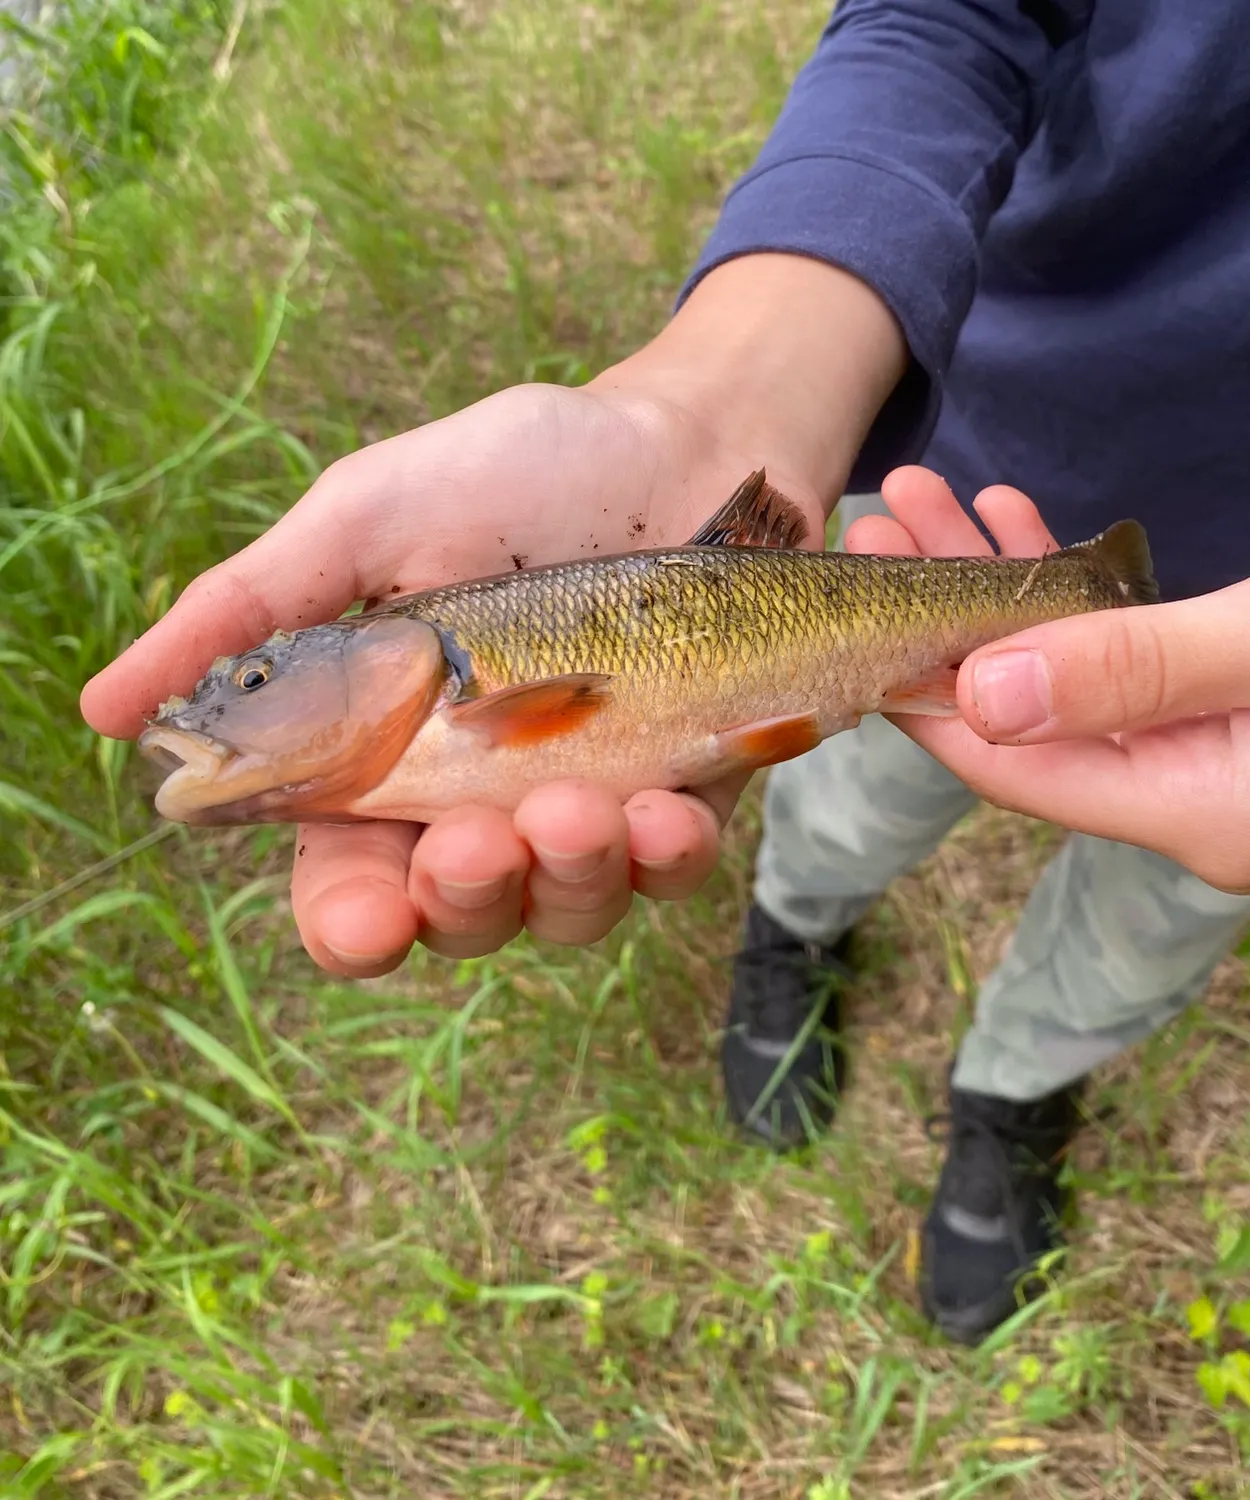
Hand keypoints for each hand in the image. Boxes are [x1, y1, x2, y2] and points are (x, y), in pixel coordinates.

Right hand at [81, 255, 904, 976]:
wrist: (683, 445)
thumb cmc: (518, 475)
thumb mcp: (368, 520)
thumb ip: (252, 611)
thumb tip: (103, 709)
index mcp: (392, 758)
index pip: (354, 882)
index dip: (354, 922)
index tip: (369, 920)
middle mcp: (487, 802)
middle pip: (463, 916)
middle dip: (467, 897)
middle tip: (476, 840)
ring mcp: (592, 807)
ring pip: (569, 910)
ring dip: (568, 876)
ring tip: (576, 802)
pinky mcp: (686, 794)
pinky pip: (674, 866)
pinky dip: (666, 853)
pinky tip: (663, 809)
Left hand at [848, 467, 1249, 893]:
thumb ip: (1134, 672)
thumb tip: (982, 699)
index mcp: (1200, 813)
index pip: (1018, 768)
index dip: (927, 692)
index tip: (856, 610)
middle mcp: (1193, 804)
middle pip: (1030, 720)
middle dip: (950, 620)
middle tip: (882, 518)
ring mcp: (1216, 762)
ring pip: (1068, 681)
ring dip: (1000, 591)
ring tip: (927, 498)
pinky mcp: (1237, 712)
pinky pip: (1125, 659)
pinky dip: (1072, 593)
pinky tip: (1018, 524)